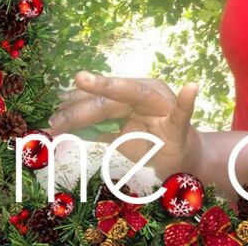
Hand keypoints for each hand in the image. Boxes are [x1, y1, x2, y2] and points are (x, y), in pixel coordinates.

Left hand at [46, 71, 204, 180]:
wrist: (178, 158)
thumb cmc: (148, 142)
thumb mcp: (118, 134)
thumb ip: (97, 125)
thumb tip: (62, 119)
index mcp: (133, 93)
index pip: (103, 96)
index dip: (81, 98)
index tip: (57, 102)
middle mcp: (148, 92)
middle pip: (112, 99)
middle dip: (82, 110)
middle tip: (55, 121)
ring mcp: (165, 105)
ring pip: (136, 97)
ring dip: (111, 96)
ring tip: (84, 95)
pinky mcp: (180, 122)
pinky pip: (184, 111)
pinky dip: (187, 100)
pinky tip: (191, 88)